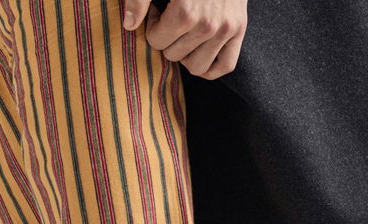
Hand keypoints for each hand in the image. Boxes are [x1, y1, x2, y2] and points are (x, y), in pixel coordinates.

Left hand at [123, 0, 246, 80]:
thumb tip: (128, 25)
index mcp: (185, 12)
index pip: (156, 42)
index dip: (154, 27)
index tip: (159, 11)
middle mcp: (207, 25)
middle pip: (174, 56)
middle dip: (169, 39)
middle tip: (172, 19)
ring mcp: (225, 29)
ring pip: (196, 67)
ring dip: (187, 55)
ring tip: (186, 34)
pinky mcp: (239, 30)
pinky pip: (224, 66)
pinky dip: (211, 66)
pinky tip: (200, 52)